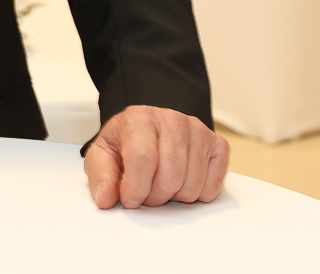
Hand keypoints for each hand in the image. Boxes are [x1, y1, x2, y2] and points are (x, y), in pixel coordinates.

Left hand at [84, 105, 229, 208]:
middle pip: (170, 177)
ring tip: (162, 183)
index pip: (142, 158)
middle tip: (145, 191)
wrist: (149, 128)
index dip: (136, 188)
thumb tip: (105, 199)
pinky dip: (197, 193)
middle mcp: (172, 121)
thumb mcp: (103, 155)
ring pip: (192, 185)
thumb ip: (101, 177)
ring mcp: (198, 132)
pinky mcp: (218, 145)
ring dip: (175, 196)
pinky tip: (182, 181)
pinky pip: (213, 186)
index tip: (129, 200)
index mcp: (140, 119)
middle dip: (154, 196)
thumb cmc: (127, 141)